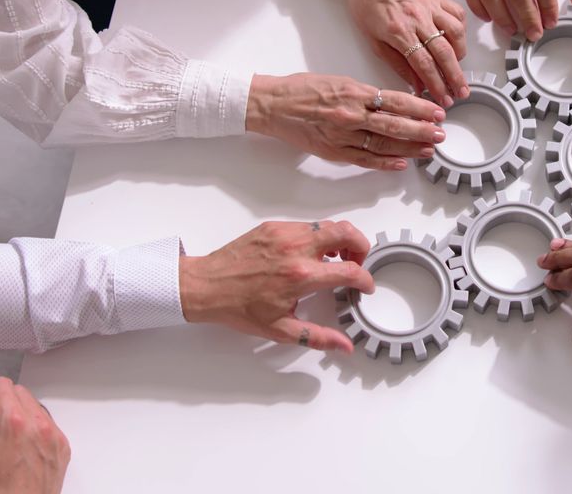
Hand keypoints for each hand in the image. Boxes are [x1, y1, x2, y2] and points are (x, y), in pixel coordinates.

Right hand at [0, 377, 68, 493]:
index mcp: (14, 423)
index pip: (1, 384)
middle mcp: (39, 426)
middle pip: (19, 392)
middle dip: (0, 398)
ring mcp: (54, 437)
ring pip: (34, 406)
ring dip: (17, 411)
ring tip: (1, 435)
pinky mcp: (62, 448)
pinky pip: (47, 423)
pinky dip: (32, 425)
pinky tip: (18, 444)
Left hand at [180, 220, 376, 352]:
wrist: (206, 287)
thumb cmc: (239, 308)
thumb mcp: (280, 329)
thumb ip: (317, 337)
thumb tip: (344, 346)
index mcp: (301, 276)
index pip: (350, 270)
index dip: (365, 279)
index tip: (365, 286)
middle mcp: (296, 249)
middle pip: (346, 231)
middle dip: (361, 245)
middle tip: (357, 261)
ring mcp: (284, 234)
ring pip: (327, 225)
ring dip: (340, 239)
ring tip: (335, 258)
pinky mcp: (273, 227)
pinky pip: (306, 225)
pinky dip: (316, 236)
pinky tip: (310, 254)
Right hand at [246, 73, 445, 170]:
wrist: (272, 104)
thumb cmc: (301, 89)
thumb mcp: (338, 81)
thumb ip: (364, 93)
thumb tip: (391, 102)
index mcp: (353, 92)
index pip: (396, 101)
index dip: (420, 108)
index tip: (437, 112)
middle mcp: (351, 115)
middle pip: (395, 125)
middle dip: (422, 130)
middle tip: (440, 134)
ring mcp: (342, 136)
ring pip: (383, 145)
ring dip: (409, 149)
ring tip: (428, 150)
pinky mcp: (333, 152)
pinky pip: (364, 160)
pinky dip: (384, 164)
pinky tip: (401, 165)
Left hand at [333, 0, 468, 105]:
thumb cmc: (367, 7)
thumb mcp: (375, 43)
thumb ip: (399, 65)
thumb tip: (417, 84)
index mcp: (399, 31)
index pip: (424, 64)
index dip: (437, 85)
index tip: (443, 97)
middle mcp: (417, 18)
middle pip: (444, 53)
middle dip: (455, 77)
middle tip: (461, 92)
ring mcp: (429, 6)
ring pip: (456, 33)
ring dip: (460, 55)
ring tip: (458, 68)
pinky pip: (457, 15)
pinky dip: (461, 31)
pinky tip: (457, 42)